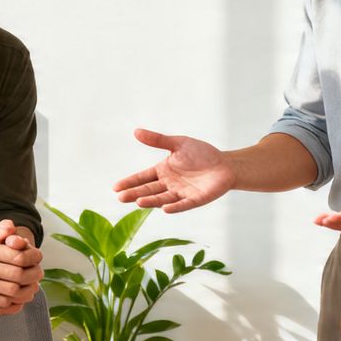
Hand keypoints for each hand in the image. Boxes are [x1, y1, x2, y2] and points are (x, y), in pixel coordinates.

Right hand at [0, 222, 42, 315]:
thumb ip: (1, 229)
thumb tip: (12, 229)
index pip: (18, 256)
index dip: (33, 259)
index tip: (38, 259)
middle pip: (18, 275)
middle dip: (33, 275)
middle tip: (38, 274)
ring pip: (12, 291)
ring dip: (26, 290)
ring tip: (31, 286)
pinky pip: (2, 303)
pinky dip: (14, 301)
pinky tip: (17, 295)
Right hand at [113, 128, 234, 212]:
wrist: (225, 164)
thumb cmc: (201, 154)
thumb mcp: (178, 143)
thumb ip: (158, 140)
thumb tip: (136, 131)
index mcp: (163, 171)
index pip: (142, 177)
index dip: (130, 182)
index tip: (115, 188)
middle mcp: (169, 184)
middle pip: (149, 190)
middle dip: (135, 193)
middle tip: (121, 198)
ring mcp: (181, 193)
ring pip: (162, 198)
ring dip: (151, 201)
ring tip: (138, 202)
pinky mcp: (196, 199)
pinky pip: (184, 204)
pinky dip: (175, 207)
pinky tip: (165, 209)